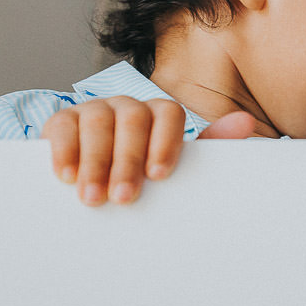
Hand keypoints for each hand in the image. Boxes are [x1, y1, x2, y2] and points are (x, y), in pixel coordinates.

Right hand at [41, 97, 254, 205]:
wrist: (95, 181)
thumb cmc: (142, 176)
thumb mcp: (170, 167)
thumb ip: (206, 148)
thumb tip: (245, 122)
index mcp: (157, 115)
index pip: (168, 113)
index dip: (165, 142)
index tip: (159, 176)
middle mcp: (126, 106)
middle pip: (132, 119)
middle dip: (127, 161)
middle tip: (123, 198)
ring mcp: (93, 110)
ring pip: (98, 122)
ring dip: (96, 163)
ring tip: (93, 198)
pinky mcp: (61, 121)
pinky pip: (62, 127)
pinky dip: (64, 151)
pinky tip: (66, 176)